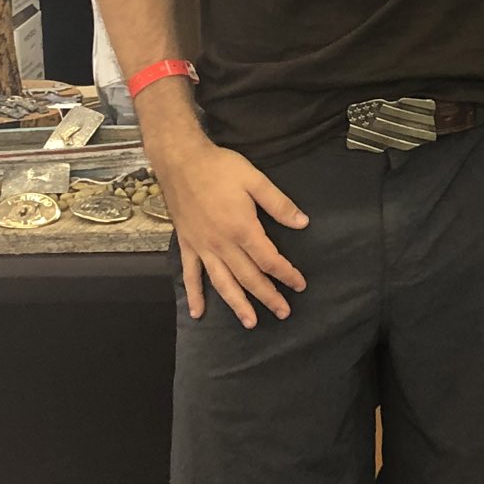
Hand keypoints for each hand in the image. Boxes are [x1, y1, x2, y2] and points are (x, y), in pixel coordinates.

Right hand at [153, 133, 309, 327]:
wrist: (180, 161)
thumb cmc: (220, 168)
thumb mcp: (255, 180)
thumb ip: (279, 204)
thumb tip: (302, 223)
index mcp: (242, 229)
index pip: (269, 260)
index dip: (286, 274)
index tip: (300, 285)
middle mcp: (221, 244)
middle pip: (248, 277)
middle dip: (268, 296)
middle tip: (283, 313)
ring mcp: (202, 247)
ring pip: (222, 283)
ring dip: (237, 304)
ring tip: (250, 322)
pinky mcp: (187, 244)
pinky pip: (190, 275)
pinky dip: (194, 295)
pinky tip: (198, 313)